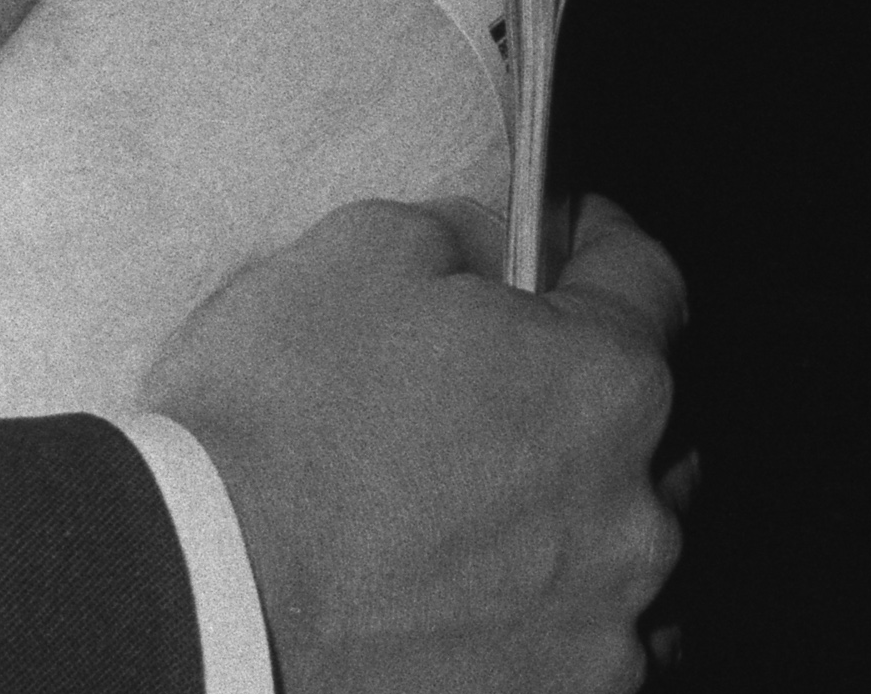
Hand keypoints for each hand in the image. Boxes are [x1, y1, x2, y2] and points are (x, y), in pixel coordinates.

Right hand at [149, 194, 686, 693]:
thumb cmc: (279, 426)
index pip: (649, 280)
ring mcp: (612, 622)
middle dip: (590, 388)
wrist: (214, 594)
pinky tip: (481, 590)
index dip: (599, 244)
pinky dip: (559, 610)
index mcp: (606, 382)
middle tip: (498, 380)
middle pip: (656, 421)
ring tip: (485, 504)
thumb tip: (495, 246)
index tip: (569, 239)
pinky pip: (600, 639)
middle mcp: (639, 512)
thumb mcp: (356, 253)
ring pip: (636, 543)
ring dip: (586, 510)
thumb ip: (461, 231)